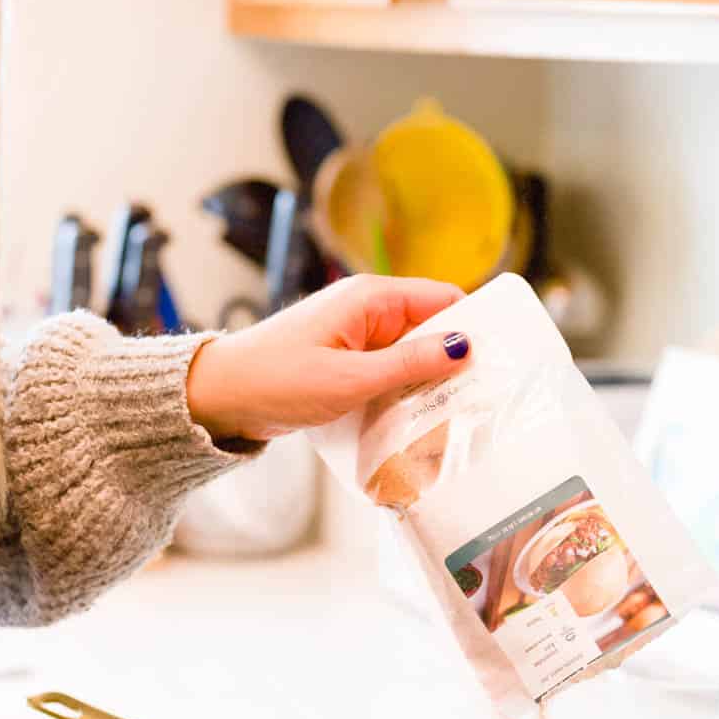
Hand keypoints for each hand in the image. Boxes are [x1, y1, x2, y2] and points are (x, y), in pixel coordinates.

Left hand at [186, 275, 468, 442]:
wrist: (219, 397)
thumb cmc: (276, 380)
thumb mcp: (352, 378)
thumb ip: (410, 363)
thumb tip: (462, 347)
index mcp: (371, 297)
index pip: (444, 299)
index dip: (473, 327)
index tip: (498, 360)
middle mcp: (367, 309)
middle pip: (431, 329)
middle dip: (453, 362)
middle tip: (479, 400)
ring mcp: (356, 336)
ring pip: (411, 355)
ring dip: (427, 384)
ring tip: (451, 417)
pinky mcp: (346, 360)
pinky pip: (388, 372)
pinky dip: (402, 393)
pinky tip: (413, 421)